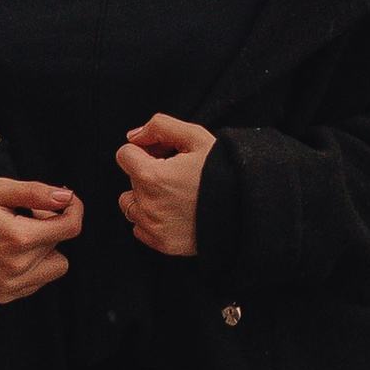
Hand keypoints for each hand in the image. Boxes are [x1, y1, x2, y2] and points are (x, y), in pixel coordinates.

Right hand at [0, 177, 82, 303]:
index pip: (70, 227)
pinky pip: (38, 281)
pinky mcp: (4, 296)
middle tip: (24, 216)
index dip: (74, 209)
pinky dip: (33, 267)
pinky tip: (10, 255)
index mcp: (18, 238)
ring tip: (18, 239)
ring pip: (56, 266)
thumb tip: (66, 197)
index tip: (66, 201)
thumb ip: (35, 192)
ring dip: (45, 251)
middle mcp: (17, 266)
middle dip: (49, 226)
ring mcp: (10, 285)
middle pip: (60, 243)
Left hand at [116, 113, 214, 258]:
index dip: (143, 150)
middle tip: (176, 174)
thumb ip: (160, 126)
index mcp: (151, 176)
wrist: (245, 208)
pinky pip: (140, 228)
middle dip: (147, 172)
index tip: (162, 155)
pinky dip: (152, 219)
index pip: (124, 155)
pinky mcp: (161, 244)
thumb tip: (134, 136)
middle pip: (129, 179)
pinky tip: (176, 212)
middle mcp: (146, 204)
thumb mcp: (196, 137)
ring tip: (174, 194)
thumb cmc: (223, 170)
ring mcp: (153, 227)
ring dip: (145, 197)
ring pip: (130, 205)